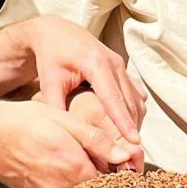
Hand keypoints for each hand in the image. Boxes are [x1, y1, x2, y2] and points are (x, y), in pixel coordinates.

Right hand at [0, 98, 140, 187]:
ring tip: (73, 154)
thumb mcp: (63, 119)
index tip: (118, 161)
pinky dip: (63, 181)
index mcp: (73, 166)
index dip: (116, 170)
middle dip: (100, 175)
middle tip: (96, 156)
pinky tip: (55, 161)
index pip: (110, 181)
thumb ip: (96, 139)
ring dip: (81, 178)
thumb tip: (124, 153)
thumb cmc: (21, 120)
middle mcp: (61, 187)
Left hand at [15, 15, 146, 143]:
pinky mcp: (122, 68)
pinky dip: (134, 110)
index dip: (124, 122)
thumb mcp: (50, 81)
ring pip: (136, 98)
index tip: (135, 142)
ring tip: (129, 147)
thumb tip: (66, 137)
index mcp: (95, 63)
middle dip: (132, 128)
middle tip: (132, 156)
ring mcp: (120, 64)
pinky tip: (126, 128)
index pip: (113, 98)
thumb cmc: (51, 56)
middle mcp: (113, 62)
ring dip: (135, 121)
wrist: (56, 31)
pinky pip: (134, 92)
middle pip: (130, 101)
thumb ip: (57, 107)